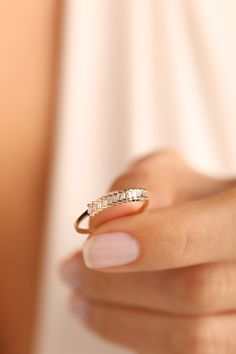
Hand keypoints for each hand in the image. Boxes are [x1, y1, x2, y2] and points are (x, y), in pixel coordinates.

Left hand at [61, 150, 235, 353]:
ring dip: (119, 321)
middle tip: (70, 271)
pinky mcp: (232, 338)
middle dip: (115, 285)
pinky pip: (188, 352)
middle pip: (191, 291)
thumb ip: (140, 183)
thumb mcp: (170, 172)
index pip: (200, 236)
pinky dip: (138, 337)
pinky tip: (109, 315)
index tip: (92, 248)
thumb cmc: (192, 196)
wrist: (220, 226)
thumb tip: (106, 220)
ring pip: (191, 337)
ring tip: (80, 298)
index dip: (145, 244)